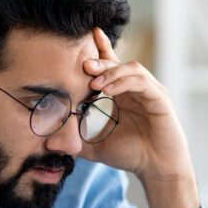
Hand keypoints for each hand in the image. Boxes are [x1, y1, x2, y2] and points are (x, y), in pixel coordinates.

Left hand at [81, 27, 199, 207]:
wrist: (156, 169)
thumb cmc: (131, 155)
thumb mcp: (96, 147)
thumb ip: (74, 142)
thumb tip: (48, 144)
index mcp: (121, 93)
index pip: (108, 66)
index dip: (98, 50)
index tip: (84, 38)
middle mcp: (135, 88)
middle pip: (117, 63)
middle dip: (99, 61)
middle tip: (83, 64)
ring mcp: (149, 91)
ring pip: (131, 68)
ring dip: (112, 71)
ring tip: (95, 82)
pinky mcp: (159, 98)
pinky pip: (141, 82)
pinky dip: (125, 82)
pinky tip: (109, 90)